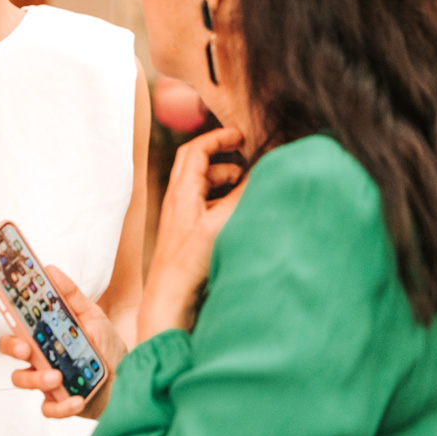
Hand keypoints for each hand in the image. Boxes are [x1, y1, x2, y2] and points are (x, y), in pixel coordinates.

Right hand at [0, 266, 127, 418]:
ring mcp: (47, 381)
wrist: (128, 380)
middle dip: (12, 347)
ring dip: (37, 378)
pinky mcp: (59, 404)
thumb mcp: (92, 316)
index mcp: (45, 334)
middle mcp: (41, 356)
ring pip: (23, 379)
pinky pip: (48, 409)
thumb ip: (71, 295)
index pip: (17, 323)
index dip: (6, 313)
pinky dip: (61, 407)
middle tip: (25, 347)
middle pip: (13, 351)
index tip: (4, 304)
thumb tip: (51, 270)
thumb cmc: (107, 348)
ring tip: (57, 377)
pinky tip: (77, 399)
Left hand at [138, 127, 244, 341]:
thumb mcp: (220, 224)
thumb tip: (266, 171)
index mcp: (182, 192)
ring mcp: (183, 219)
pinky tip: (240, 215)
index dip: (217, 138)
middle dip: (224, 157)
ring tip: (248, 187)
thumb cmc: (188, 264)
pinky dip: (225, 203)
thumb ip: (243, 196)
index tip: (240, 135)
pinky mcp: (189, 237)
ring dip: (226, 181)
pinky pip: (207, 208)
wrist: (170, 300)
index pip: (195, 150)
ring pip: (204, 188)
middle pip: (198, 165)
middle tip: (246, 157)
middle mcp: (179, 202)